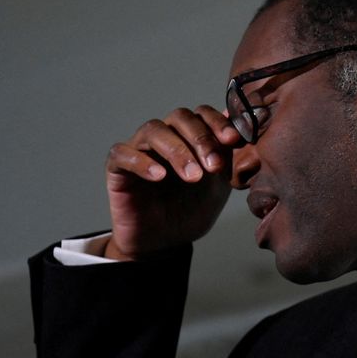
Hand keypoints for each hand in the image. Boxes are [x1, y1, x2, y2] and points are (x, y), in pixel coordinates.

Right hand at [104, 105, 241, 259]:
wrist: (166, 243)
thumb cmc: (191, 211)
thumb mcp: (218, 185)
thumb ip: (227, 156)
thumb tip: (239, 125)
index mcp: (189, 136)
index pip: (202, 114)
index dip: (217, 123)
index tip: (233, 140)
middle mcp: (164, 137)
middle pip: (179, 117)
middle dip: (200, 138)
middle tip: (214, 166)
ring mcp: (139, 149)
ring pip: (153, 130)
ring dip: (177, 150)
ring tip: (193, 176)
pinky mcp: (117, 168)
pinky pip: (122, 153)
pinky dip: (141, 161)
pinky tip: (159, 176)